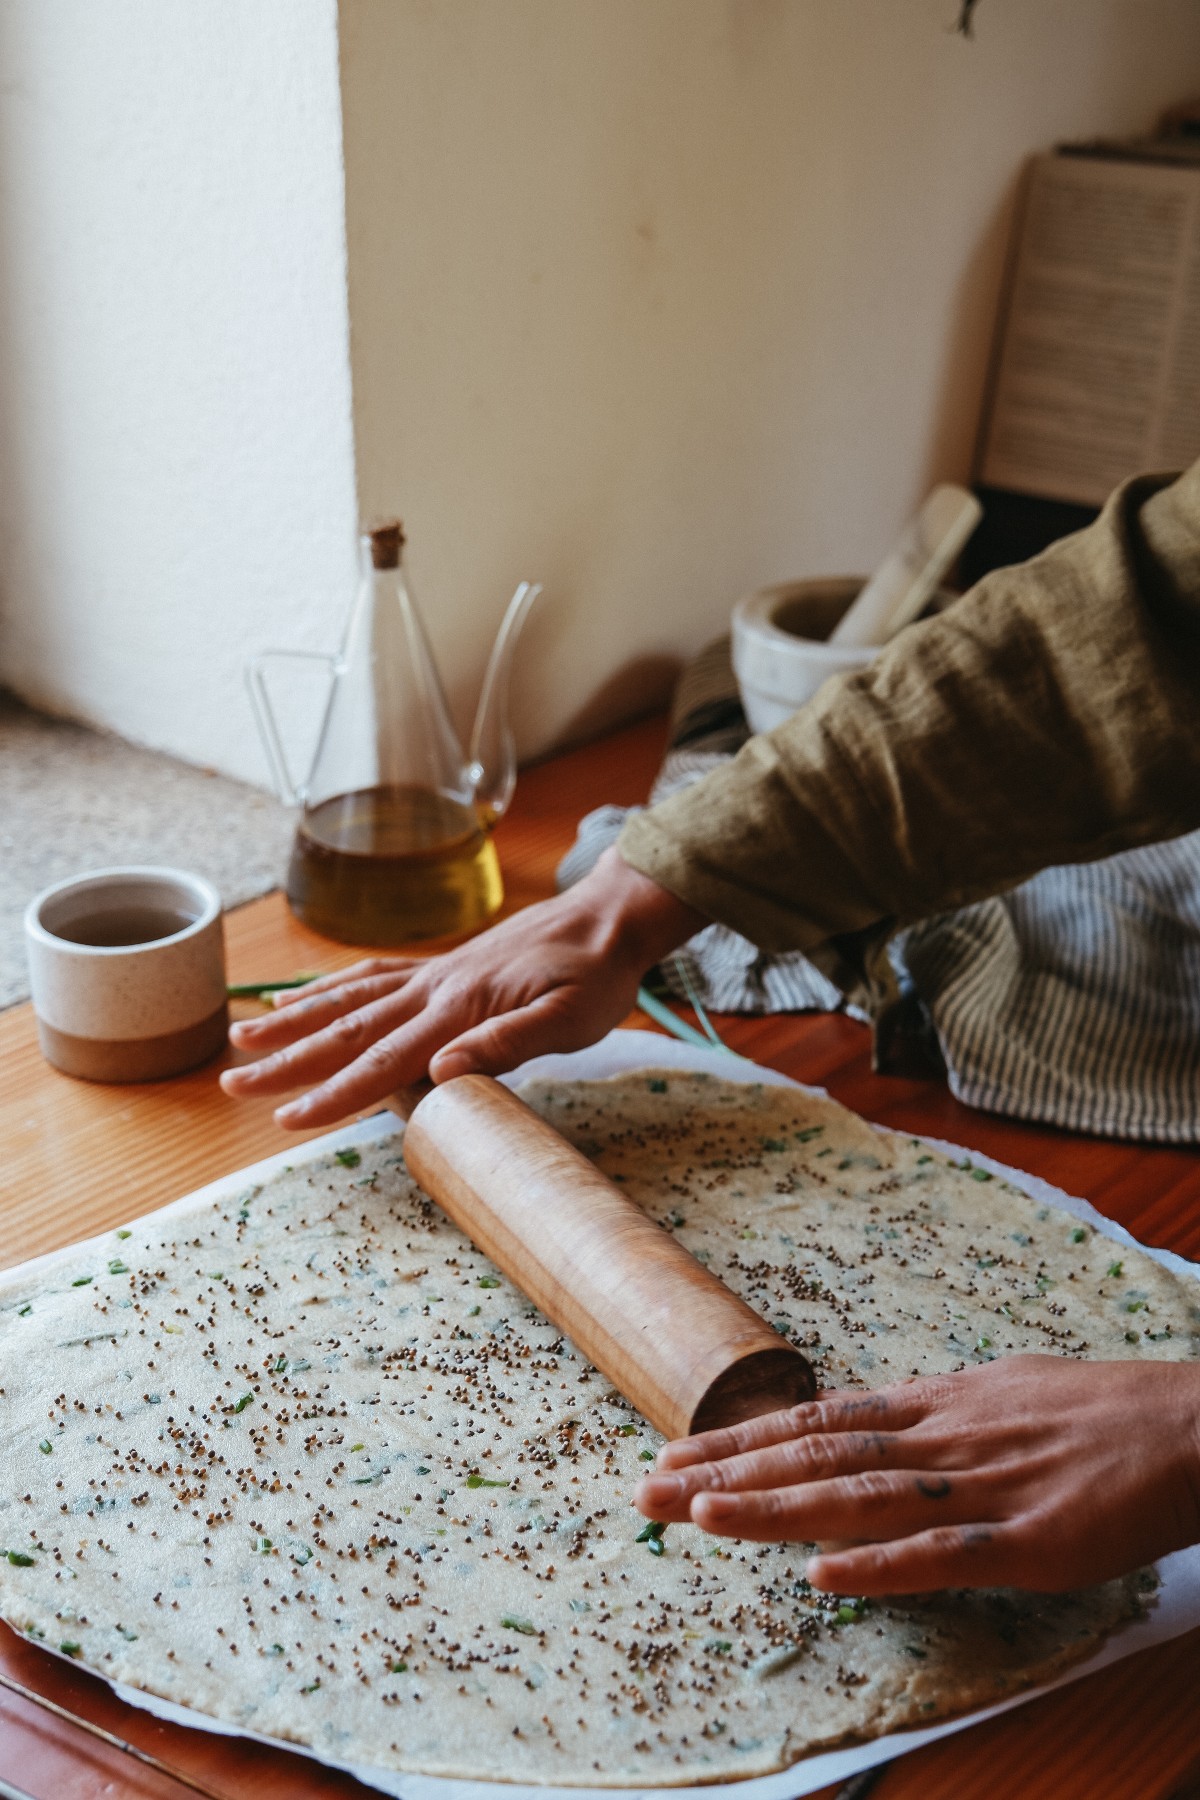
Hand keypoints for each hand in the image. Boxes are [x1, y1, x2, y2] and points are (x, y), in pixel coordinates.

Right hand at [220, 849, 704, 1128]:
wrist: (610, 917)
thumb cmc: (595, 975)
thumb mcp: (570, 1019)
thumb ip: (507, 1044)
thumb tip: (442, 1073)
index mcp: (459, 1009)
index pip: (383, 1062)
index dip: (332, 1094)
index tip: (286, 1119)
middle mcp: (433, 989)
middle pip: (347, 1031)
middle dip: (287, 1060)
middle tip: (232, 1082)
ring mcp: (433, 975)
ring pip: (349, 1000)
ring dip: (294, 1020)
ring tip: (241, 1035)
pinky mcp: (443, 968)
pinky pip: (373, 978)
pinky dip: (332, 989)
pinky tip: (308, 999)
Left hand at [634, 1355, 1199, 1593]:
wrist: (1189, 1426)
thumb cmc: (1099, 1411)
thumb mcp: (1000, 1391)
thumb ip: (933, 1414)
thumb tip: (876, 1423)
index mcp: (934, 1405)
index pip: (816, 1421)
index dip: (741, 1438)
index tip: (674, 1451)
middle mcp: (941, 1438)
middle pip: (817, 1455)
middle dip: (728, 1471)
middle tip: (648, 1488)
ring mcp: (982, 1488)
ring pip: (860, 1498)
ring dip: (775, 1509)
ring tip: (701, 1518)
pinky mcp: (1030, 1540)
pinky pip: (943, 1554)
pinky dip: (879, 1565)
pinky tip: (820, 1576)